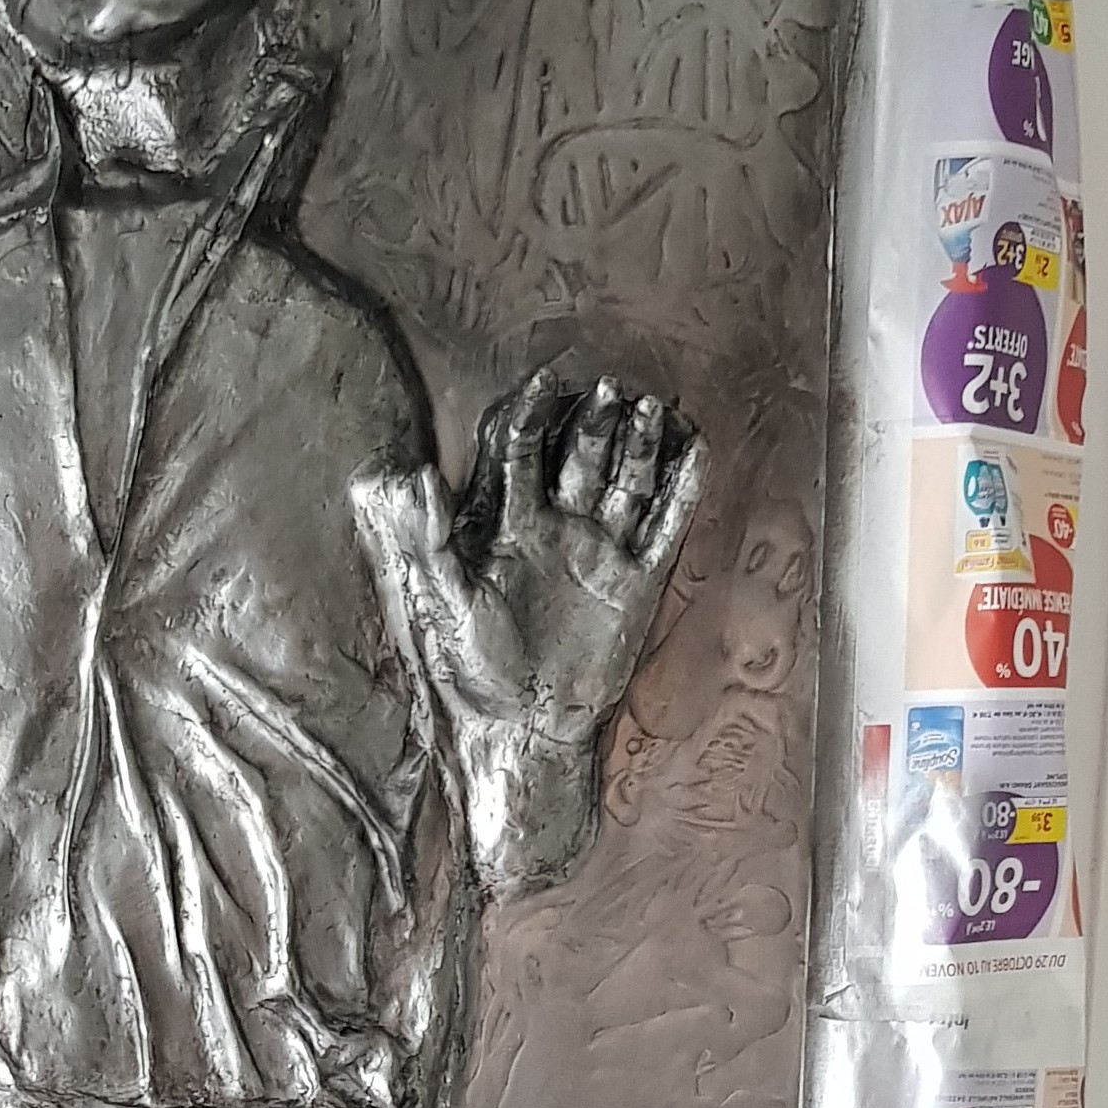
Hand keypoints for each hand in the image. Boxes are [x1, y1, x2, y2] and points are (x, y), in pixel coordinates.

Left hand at [452, 372, 704, 738]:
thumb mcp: (445, 603)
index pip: (522, 453)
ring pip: (627, 483)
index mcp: (510, 527)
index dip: (531, 414)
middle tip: (607, 387)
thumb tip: (412, 478)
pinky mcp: (638, 582)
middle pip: (581, 458)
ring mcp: (602, 553)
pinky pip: (665, 526)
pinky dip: (682, 491)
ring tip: (650, 407)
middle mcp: (559, 530)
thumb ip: (429, 540)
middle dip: (594, 422)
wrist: (527, 727)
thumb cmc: (476, 671)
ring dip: (639, 446)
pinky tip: (695, 451)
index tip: (545, 380)